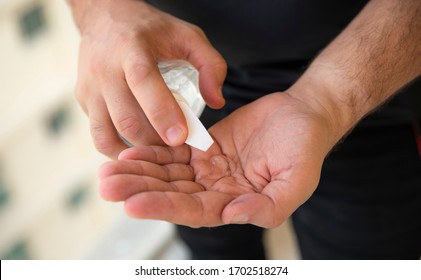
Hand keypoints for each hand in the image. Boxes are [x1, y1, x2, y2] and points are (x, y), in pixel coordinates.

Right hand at [70, 0, 225, 157]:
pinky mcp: (83, 100)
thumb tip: (217, 102)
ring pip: (108, 134)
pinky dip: (118, 150)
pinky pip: (99, 136)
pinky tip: (139, 148)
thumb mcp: (188, 36)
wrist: (106, 18)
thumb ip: (211, 65)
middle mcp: (104, 69)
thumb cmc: (152, 31)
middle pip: (126, 118)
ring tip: (159, 148)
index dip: (162, 112)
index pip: (142, 81)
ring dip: (137, 150)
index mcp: (132, 48)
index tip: (180, 137)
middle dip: (155, 141)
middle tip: (178, 147)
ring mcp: (90, 87)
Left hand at [98, 93, 336, 227]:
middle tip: (107, 187)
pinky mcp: (203, 147)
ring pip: (167, 175)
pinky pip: (172, 152)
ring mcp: (208, 169)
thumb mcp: (297, 180)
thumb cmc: (304, 147)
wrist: (302, 113)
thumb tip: (233, 215)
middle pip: (172, 194)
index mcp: (236, 204)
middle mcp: (217, 191)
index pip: (194, 211)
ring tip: (108, 173)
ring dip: (138, 174)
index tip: (133, 204)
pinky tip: (128, 154)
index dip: (164, 207)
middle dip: (139, 191)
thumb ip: (269, 206)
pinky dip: (151, 154)